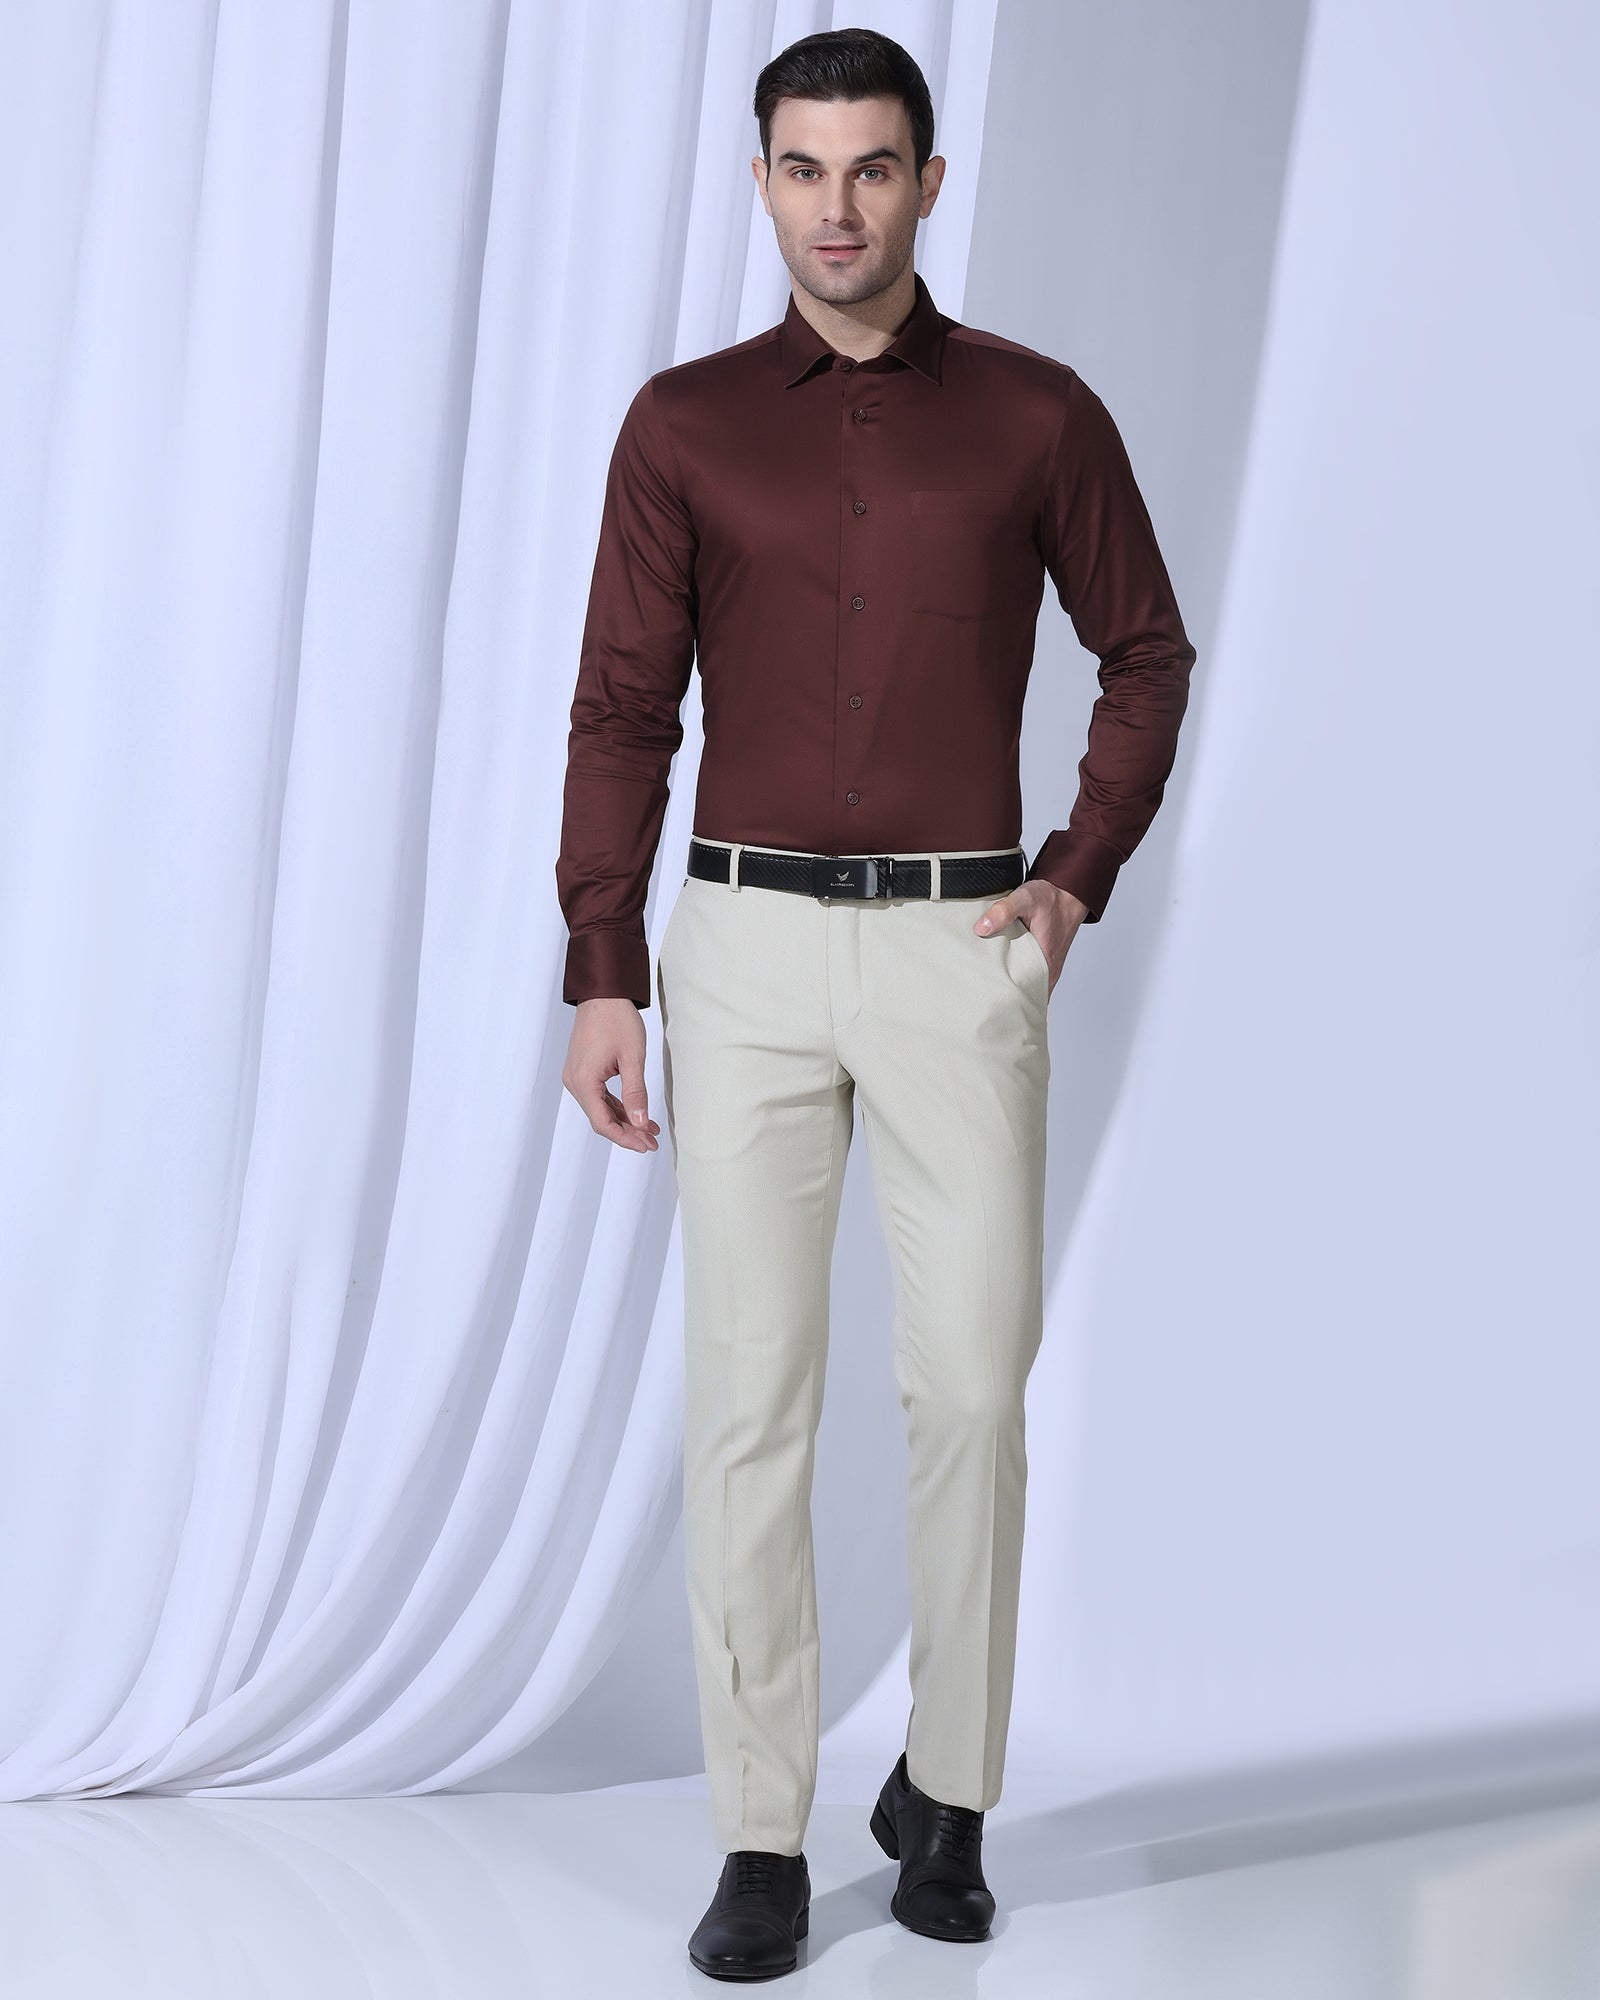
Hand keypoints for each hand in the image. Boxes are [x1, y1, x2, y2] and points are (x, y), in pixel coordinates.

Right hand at [562, 997, 660, 1151]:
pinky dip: (617, 1106)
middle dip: (627, 1132)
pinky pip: (599, 1096)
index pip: (602, 1122)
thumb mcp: (632, 1058)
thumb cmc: (617, 1020)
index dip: (625, 1138)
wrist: (603, 993)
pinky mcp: (582, 1070)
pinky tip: (636, 1112)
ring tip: (649, 1130)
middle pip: (600, 1119)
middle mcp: (574, 1082)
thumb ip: (636, 1093)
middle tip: (652, 1142)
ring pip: (600, 1109)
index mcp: (584, 1081)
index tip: (645, 1145)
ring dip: (624, 1120)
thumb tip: (640, 1123)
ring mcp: (576, 1076)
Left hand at [973, 880, 1088, 997]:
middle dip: (1005, 996)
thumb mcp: (1025, 898)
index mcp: (1045, 961)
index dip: (1005, 998)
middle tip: (982, 993)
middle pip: (1024, 994)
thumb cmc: (1050, 898)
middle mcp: (1049, 970)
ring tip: (988, 985)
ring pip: (1028, 987)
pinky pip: (1030, 977)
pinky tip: (1002, 971)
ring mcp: (1048, 969)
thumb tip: (981, 928)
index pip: (1024, 994)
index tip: (986, 998)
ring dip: (1011, 986)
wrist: (1069, 894)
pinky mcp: (1045, 963)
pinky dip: (1018, 977)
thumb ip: (1003, 911)